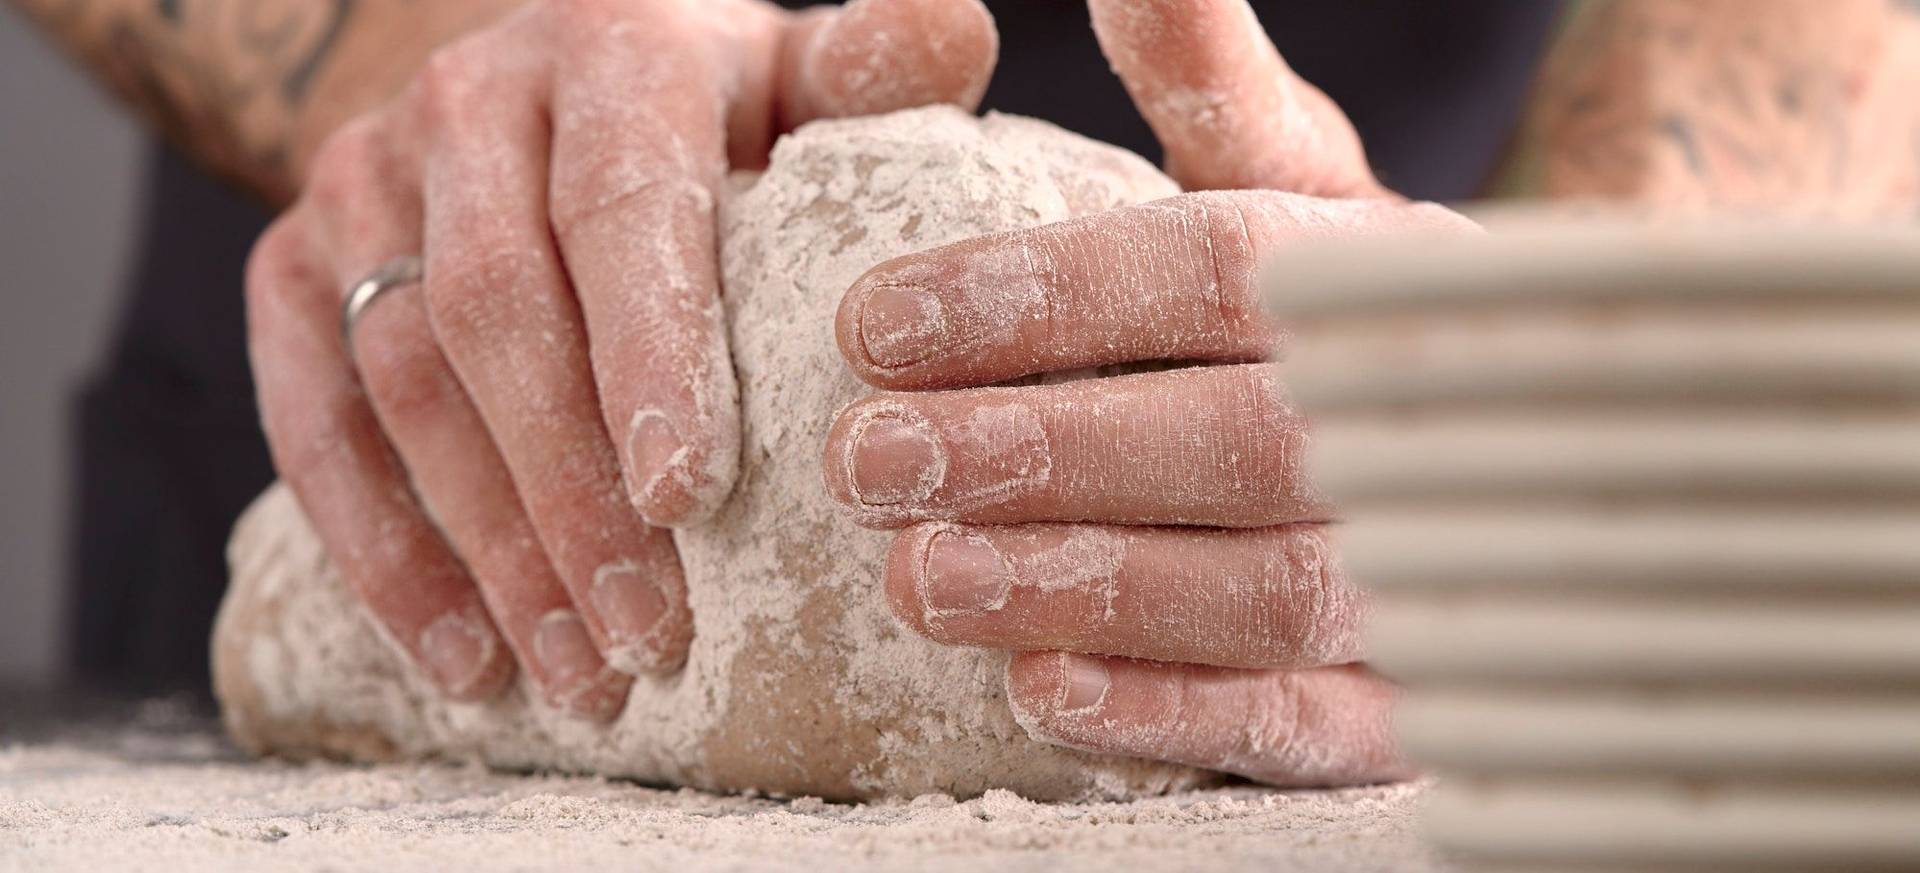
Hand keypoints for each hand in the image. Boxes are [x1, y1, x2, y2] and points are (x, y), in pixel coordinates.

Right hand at [246, 0, 995, 718]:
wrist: (540, 85)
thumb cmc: (715, 111)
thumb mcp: (799, 74)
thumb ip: (869, 71)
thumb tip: (951, 29)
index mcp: (610, 49)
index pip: (619, 204)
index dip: (649, 352)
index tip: (690, 496)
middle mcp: (468, 102)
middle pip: (498, 310)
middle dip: (572, 491)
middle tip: (651, 636)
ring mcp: (362, 180)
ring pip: (403, 379)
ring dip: (490, 547)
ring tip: (579, 675)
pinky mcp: (293, 263)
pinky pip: (312, 418)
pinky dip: (381, 550)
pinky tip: (463, 658)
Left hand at [825, 0, 1473, 784]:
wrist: (1521, 437)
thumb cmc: (1345, 303)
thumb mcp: (1297, 174)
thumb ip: (1212, 84)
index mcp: (1377, 275)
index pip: (1210, 274)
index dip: (1040, 298)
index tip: (873, 321)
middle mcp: (1417, 418)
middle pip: (1236, 438)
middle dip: (1042, 453)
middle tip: (867, 463)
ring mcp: (1431, 567)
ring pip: (1271, 590)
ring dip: (1091, 587)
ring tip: (922, 582)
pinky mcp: (1409, 701)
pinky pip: (1313, 725)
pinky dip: (1181, 715)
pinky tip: (1046, 696)